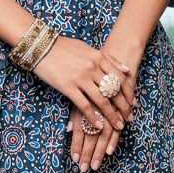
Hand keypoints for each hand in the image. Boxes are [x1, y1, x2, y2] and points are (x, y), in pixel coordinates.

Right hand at [30, 36, 133, 170]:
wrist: (40, 46)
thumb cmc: (64, 47)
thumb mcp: (88, 48)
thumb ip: (107, 59)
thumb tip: (125, 69)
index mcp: (98, 57)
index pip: (119, 78)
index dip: (127, 92)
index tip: (133, 103)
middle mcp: (92, 68)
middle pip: (113, 91)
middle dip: (123, 107)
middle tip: (129, 118)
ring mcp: (80, 78)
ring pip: (101, 100)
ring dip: (111, 115)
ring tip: (118, 126)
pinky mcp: (68, 87)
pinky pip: (84, 105)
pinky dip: (93, 117)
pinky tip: (98, 126)